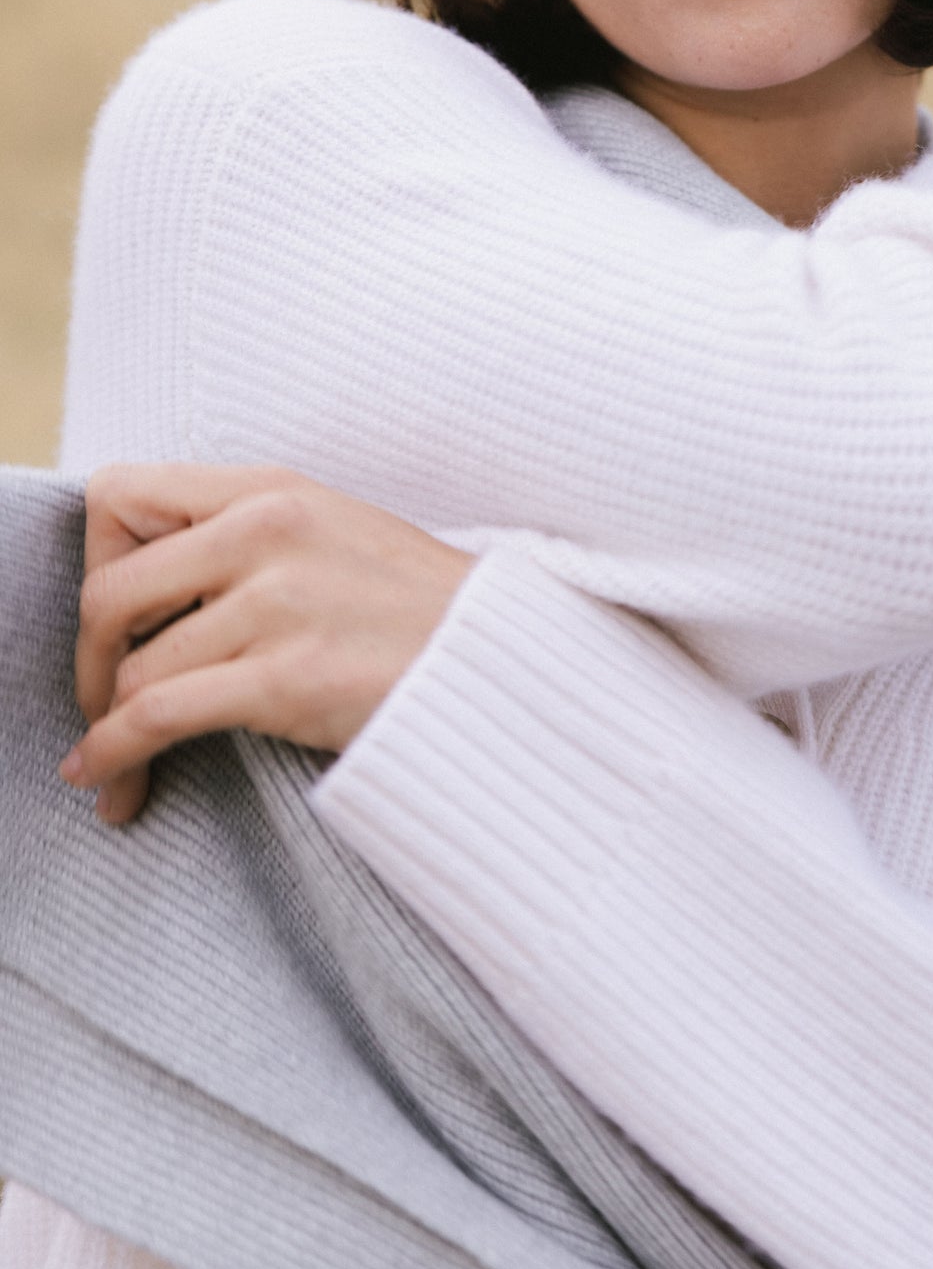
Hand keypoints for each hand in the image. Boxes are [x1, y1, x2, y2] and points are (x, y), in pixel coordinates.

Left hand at [60, 463, 472, 824]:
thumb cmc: (418, 610)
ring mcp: (278, 602)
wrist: (505, 659)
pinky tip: (110, 779)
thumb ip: (244, 538)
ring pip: (133, 669)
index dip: (99, 561)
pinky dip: (116, 754)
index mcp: (271, 489)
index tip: (120, 620)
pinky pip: (158, 717)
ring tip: (115, 767)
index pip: (120, 495)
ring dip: (106, 729)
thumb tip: (152, 591)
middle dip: (90, 663)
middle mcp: (266, 530)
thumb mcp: (331, 533)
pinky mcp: (288, 676)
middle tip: (102, 706)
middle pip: (108, 592)